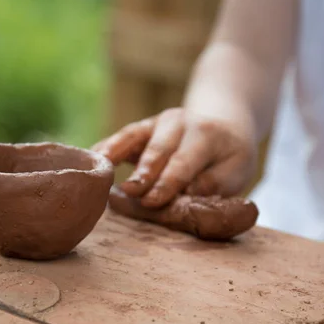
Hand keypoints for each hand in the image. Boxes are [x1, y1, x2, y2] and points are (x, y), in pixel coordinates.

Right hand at [92, 108, 257, 207]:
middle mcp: (179, 122)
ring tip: (98, 171)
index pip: (184, 161)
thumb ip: (213, 183)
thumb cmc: (228, 158)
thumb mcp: (235, 171)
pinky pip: (120, 137)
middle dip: (142, 171)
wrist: (222, 127)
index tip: (152, 201)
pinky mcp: (140, 128)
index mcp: (206, 134)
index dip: (168, 183)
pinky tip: (88, 162)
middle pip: (157, 149)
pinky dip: (104, 149)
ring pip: (132, 136)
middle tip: (129, 192)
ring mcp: (156, 122)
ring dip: (115, 153)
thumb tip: (185, 195)